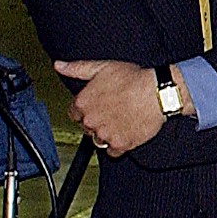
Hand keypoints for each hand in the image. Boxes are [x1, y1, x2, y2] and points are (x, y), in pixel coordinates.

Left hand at [54, 58, 169, 158]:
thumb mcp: (102, 67)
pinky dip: (117, 145)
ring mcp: (105, 134)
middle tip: (111, 112)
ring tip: (119, 121)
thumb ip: (77, 68)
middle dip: (95, 121)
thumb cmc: (133, 79)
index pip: (73, 113)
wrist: (157, 93)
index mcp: (83, 102)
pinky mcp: (120, 144)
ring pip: (98, 140)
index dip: (85, 109)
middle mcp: (91, 120)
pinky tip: (125, 132)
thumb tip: (59, 66)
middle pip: (86, 127)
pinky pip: (112, 152)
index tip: (96, 106)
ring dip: (105, 133)